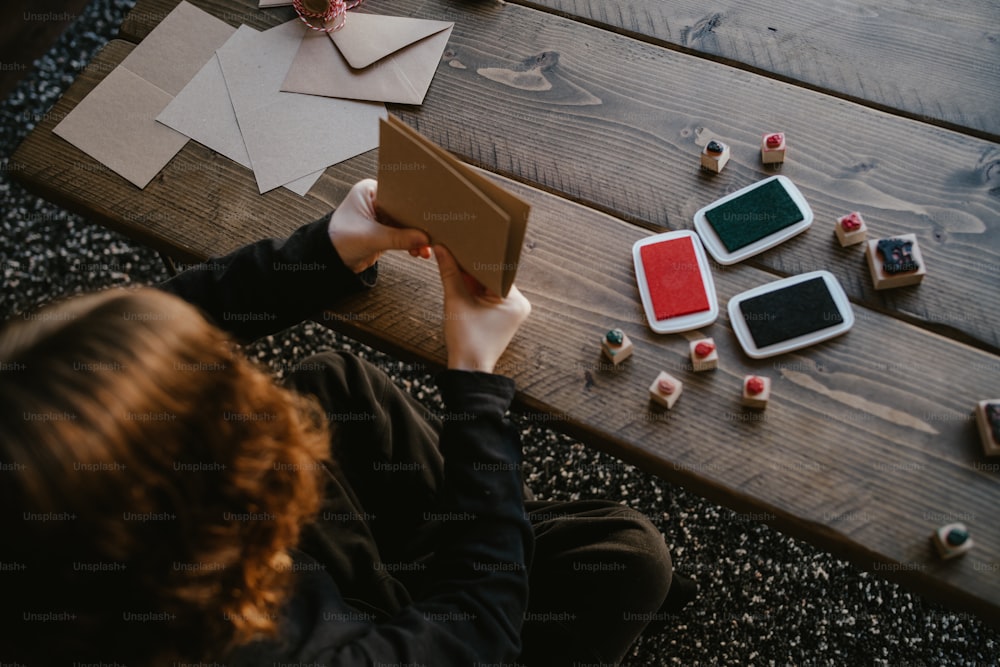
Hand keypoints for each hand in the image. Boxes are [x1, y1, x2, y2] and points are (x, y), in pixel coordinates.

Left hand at [327, 179, 430, 273]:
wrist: (329, 260)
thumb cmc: (338, 240)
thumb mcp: (371, 237)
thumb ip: (398, 238)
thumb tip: (423, 239)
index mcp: (369, 190)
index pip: (399, 193)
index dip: (414, 204)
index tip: (427, 215)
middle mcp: (376, 200)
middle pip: (405, 209)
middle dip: (417, 224)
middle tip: (431, 232)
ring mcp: (381, 216)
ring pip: (406, 224)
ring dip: (416, 236)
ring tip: (426, 246)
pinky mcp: (384, 231)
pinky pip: (403, 235)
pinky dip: (411, 243)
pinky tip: (419, 250)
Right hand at [434, 246, 530, 372]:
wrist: (468, 369)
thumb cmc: (466, 341)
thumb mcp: (455, 301)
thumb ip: (449, 272)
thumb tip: (441, 249)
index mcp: (515, 300)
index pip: (496, 268)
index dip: (477, 257)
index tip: (463, 245)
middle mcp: (519, 303)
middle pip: (493, 275)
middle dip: (474, 268)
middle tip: (456, 251)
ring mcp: (512, 310)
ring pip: (489, 284)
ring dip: (473, 278)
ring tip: (457, 266)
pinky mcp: (503, 315)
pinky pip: (488, 295)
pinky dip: (475, 290)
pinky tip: (462, 283)